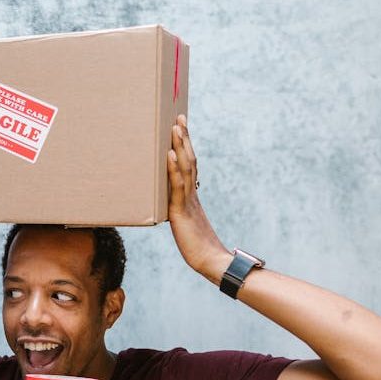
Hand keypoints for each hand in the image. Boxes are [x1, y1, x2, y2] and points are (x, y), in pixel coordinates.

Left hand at [167, 115, 229, 280]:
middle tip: (178, 116)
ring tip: (174, 127)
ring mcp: (187, 201)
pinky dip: (174, 169)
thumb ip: (181, 212)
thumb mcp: (186, 224)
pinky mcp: (181, 211)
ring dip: (179, 146)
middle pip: (188, 160)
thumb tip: (173, 207)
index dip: (185, 146)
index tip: (181, 127)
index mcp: (192, 195)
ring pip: (185, 168)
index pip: (189, 165)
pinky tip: (170, 155)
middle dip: (183, 138)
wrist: (210, 262)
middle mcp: (191, 194)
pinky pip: (178, 187)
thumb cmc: (199, 248)